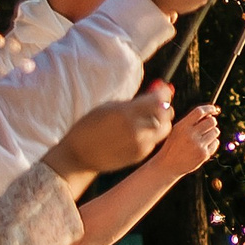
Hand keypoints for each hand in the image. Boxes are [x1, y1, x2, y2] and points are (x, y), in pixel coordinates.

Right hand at [44, 85, 174, 180]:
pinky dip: (150, 134)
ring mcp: (140, 143)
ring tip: (146, 118)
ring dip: (160, 121)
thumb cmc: (90, 126)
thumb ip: (133, 101)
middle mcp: (136, 128)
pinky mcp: (141, 154)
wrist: (78, 155)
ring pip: (164, 128)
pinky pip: (154, 140)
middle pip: (166, 114)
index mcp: (125, 113)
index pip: (158, 99)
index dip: (164, 92)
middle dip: (164, 106)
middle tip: (157, 104)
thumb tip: (157, 90)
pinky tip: (136, 133)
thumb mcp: (107, 108)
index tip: (163, 89)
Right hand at [148, 106, 219, 175]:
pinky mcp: (204, 154)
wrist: (167, 165)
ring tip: (201, 139)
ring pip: (215, 131)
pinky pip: (216, 142)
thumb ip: (190, 122)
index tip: (214, 109)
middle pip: (212, 121)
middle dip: (211, 122)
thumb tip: (210, 114)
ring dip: (211, 133)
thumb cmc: (173, 146)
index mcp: (182, 127)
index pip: (199, 112)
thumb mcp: (176, 131)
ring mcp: (198, 145)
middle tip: (206, 127)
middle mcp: (190, 135)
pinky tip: (201, 147)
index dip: (209, 108)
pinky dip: (212, 143)